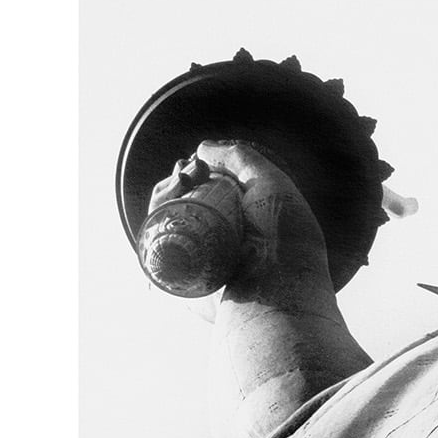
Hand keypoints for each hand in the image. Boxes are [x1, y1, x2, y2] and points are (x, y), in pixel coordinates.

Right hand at [148, 140, 331, 317]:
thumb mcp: (271, 184)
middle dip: (176, 180)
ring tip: (179, 184)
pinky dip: (154, 217)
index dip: (193, 173)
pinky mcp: (176, 279)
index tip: (198, 164)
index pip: (204, 193)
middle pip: (178, 203)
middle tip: (188, 173)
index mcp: (238, 224)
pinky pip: (152, 245)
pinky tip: (165, 203)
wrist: (278, 287)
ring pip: (162, 219)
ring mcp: (195, 261)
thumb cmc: (284, 238)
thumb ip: (241, 159)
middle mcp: (216, 243)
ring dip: (163, 193)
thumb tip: (202, 150)